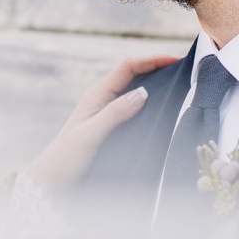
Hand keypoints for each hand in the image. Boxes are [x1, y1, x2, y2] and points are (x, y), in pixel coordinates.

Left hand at [22, 54, 178, 190]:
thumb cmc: (68, 156)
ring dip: (154, 86)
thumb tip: (143, 93)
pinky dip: (149, 104)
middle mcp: (102, 99)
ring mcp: (106, 111)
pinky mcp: (109, 125)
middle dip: (157, 69)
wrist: (53, 178)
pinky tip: (162, 112)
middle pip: (133, 75)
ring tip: (179, 88)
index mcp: (96, 94)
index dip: (152, 60)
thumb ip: (115, 113)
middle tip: (184, 72)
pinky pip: (132, 108)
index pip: (127, 67)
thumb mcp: (91, 134)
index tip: (176, 61)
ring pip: (134, 91)